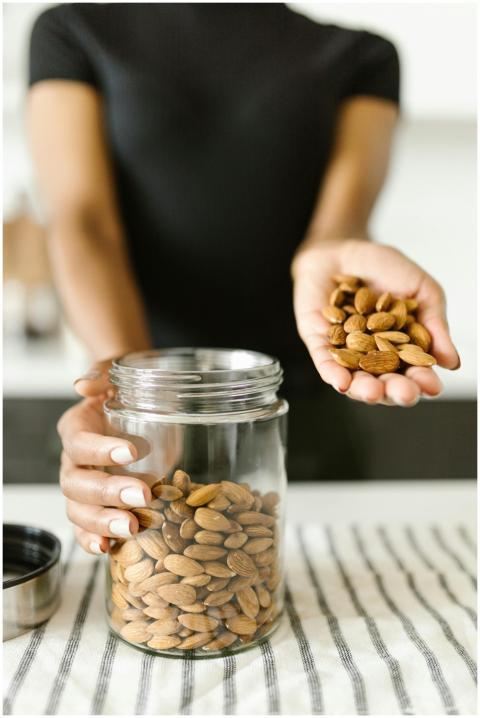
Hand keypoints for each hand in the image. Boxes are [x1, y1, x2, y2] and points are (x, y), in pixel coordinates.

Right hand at [58, 359, 150, 553]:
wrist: (137, 402)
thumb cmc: (126, 388)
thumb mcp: (117, 371)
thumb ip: (101, 374)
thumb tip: (82, 385)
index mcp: (76, 427)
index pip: (79, 442)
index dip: (100, 450)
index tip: (132, 452)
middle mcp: (75, 460)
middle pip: (77, 483)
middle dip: (108, 492)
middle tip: (143, 495)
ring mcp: (84, 486)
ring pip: (79, 510)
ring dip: (103, 521)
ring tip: (132, 527)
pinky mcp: (98, 504)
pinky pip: (86, 528)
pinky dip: (94, 539)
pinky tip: (109, 548)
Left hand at [292, 239, 459, 405]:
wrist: (345, 247)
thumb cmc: (385, 268)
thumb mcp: (421, 290)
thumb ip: (434, 324)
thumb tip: (452, 362)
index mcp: (402, 348)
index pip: (413, 371)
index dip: (423, 381)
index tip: (433, 387)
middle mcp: (373, 355)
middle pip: (385, 382)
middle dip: (395, 391)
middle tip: (404, 394)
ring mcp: (345, 351)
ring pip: (354, 379)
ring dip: (364, 389)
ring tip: (374, 393)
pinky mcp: (318, 341)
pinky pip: (324, 362)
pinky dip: (333, 373)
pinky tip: (342, 383)